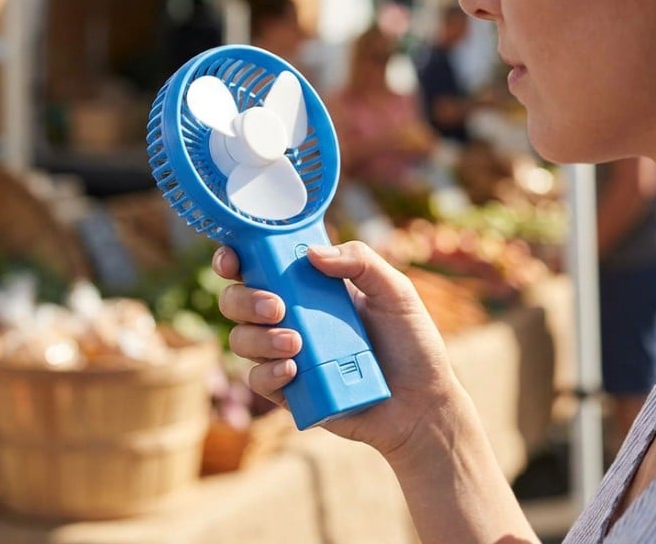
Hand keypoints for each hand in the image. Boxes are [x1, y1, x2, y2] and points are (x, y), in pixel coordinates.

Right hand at [213, 241, 460, 458]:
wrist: (423, 403)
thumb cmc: (412, 343)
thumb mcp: (396, 292)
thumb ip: (361, 262)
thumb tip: (312, 253)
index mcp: (310, 287)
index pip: (259, 266)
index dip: (235, 258)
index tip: (232, 259)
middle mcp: (291, 318)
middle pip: (237, 301)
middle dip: (244, 299)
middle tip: (276, 306)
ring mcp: (287, 355)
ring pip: (241, 340)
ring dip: (259, 338)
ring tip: (296, 343)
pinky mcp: (290, 393)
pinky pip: (259, 380)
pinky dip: (268, 373)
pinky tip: (293, 370)